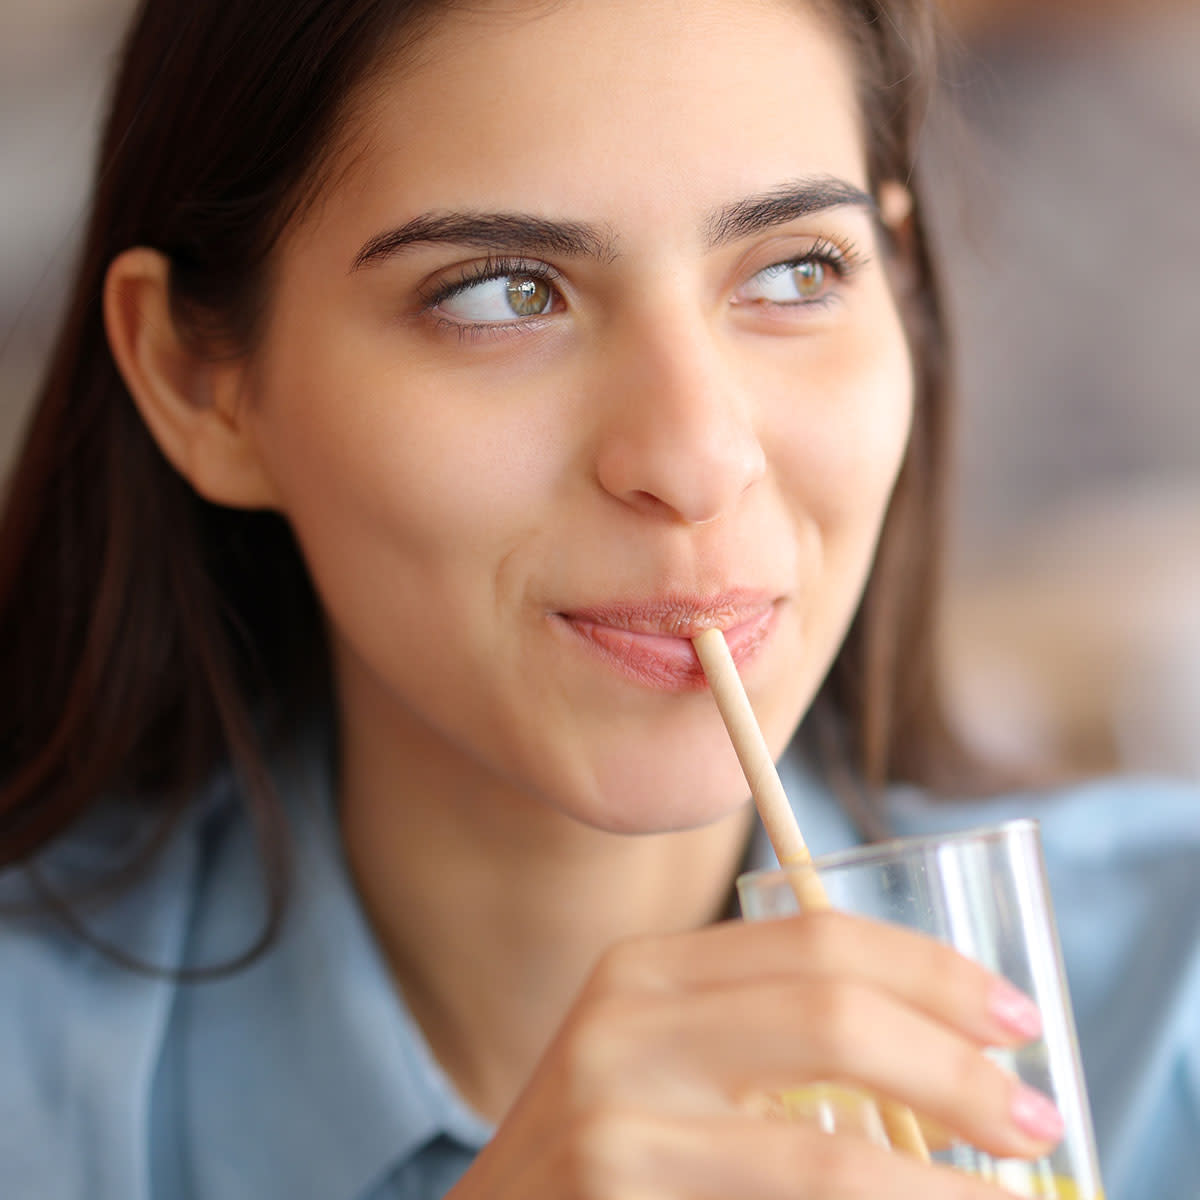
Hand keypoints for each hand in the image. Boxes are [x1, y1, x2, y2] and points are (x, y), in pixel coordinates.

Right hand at [446, 909, 1059, 1196]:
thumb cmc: (608, 1150)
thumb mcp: (662, 1062)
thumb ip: (765, 1035)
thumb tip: (937, 1049)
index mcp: (647, 969)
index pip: (819, 938)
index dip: (935, 974)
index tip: (1016, 1018)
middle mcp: (624, 1025)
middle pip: (833, 1016)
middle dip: (959, 1071)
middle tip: (1036, 1118)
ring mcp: (615, 1125)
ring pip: (828, 1157)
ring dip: (945, 1188)